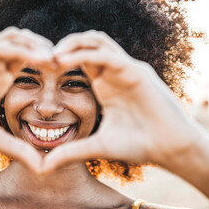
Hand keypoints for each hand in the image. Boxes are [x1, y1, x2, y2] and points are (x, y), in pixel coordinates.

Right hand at [0, 27, 52, 172]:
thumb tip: (42, 168)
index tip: (67, 73)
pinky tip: (37, 59)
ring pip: (13, 39)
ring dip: (35, 44)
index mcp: (0, 79)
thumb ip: (17, 149)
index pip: (29, 60)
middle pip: (25, 43)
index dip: (48, 62)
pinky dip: (19, 49)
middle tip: (65, 63)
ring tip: (53, 60)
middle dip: (46, 49)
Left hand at [42, 30, 200, 172]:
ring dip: (72, 43)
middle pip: (88, 43)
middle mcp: (114, 73)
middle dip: (64, 45)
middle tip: (41, 58)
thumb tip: (43, 167)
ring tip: (51, 56)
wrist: (170, 149)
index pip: (80, 60)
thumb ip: (70, 153)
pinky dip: (84, 55)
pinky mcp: (136, 72)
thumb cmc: (138, 145)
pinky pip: (107, 56)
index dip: (60, 60)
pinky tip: (64, 62)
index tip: (39, 68)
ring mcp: (126, 70)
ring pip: (97, 42)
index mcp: (105, 85)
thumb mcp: (96, 147)